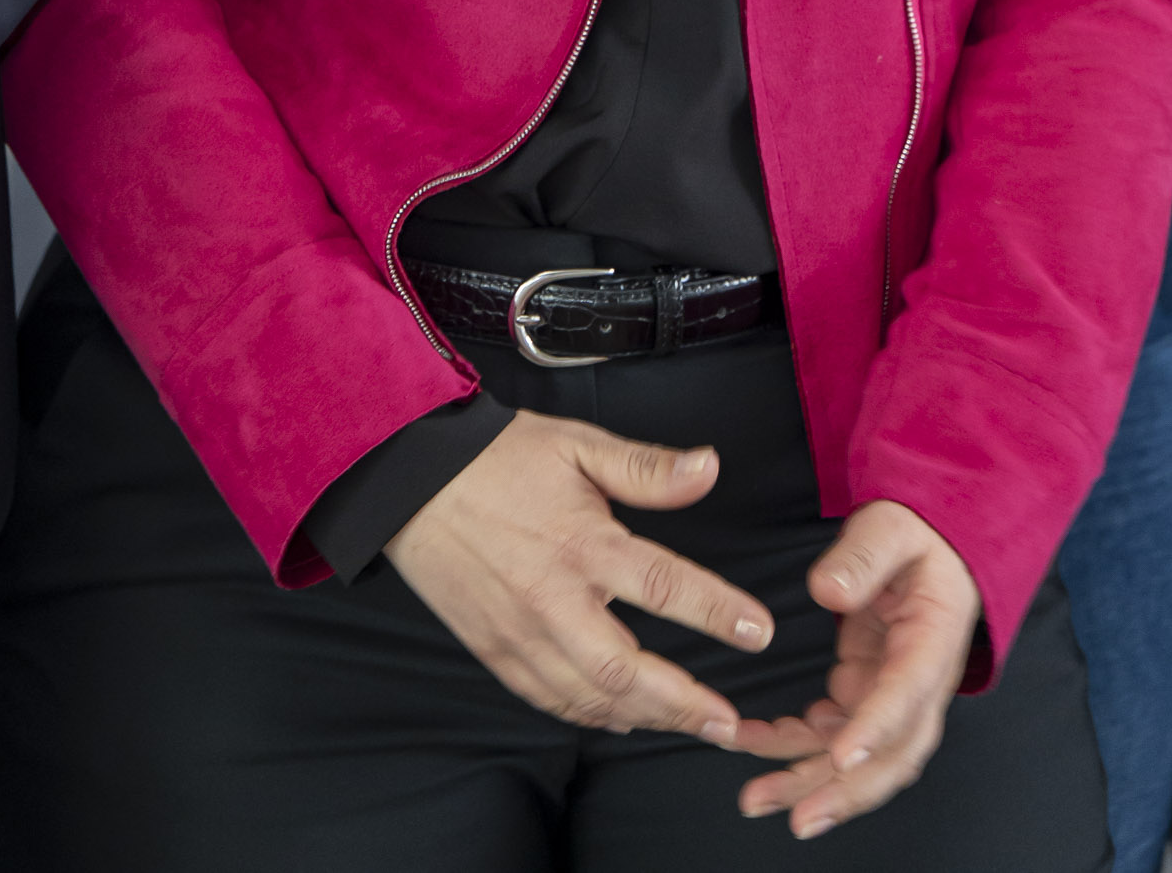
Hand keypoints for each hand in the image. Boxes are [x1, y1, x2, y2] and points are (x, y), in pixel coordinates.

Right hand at [384, 410, 771, 738]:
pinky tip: (622, 717)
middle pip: (626, 670)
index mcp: (581, 542)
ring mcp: (521, 633)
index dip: (716, 611)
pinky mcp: (496, 651)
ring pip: (590, 698)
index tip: (758, 631)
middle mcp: (554, 598)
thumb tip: (709, 468)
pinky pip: (551, 700)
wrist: (413, 481)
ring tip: (688, 724)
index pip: (663, 584)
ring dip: (645, 717)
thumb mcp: (578, 447)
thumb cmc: (498, 460)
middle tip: (728, 722)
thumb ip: (646, 468)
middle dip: (683, 703)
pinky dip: (592, 716)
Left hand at [732, 499, 979, 837]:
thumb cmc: (914, 537)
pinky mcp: (863, 692)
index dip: (875, 729)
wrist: (931, 545)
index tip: (841, 756)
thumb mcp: (892, 528)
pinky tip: (754, 743)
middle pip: (888, 756)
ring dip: (807, 781)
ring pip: (855, 759)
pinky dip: (791, 744)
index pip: (906, 695)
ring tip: (755, 798)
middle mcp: (917, 686)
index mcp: (932, 644)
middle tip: (797, 818)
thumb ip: (862, 556)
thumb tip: (826, 590)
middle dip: (842, 790)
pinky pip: (828, 732)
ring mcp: (889, 695)